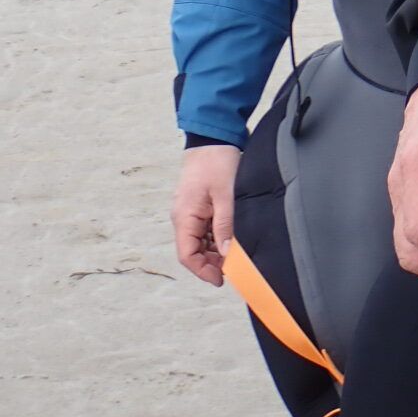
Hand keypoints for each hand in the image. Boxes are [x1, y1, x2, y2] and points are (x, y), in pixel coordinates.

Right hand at [172, 145, 240, 286]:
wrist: (212, 138)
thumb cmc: (216, 162)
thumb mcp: (226, 195)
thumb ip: (225, 225)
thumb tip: (227, 253)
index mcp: (184, 217)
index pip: (187, 255)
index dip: (203, 271)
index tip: (221, 279)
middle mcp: (182, 218)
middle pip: (192, 251)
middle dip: (211, 262)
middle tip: (233, 267)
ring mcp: (189, 212)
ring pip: (198, 242)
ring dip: (214, 250)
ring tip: (235, 253)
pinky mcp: (197, 207)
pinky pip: (203, 230)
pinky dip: (215, 237)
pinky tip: (230, 237)